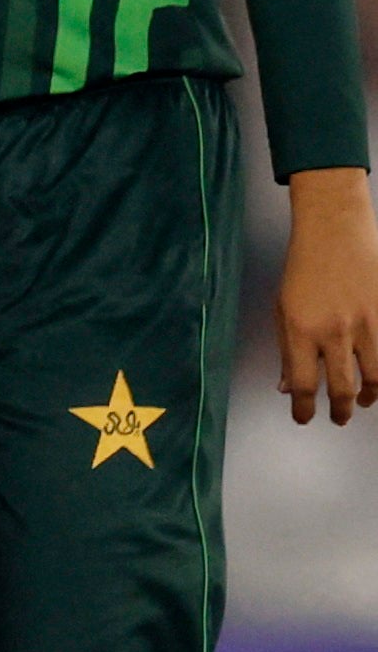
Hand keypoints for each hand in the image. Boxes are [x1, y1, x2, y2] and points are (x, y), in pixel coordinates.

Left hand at [282, 170, 377, 425]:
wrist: (335, 232)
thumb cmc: (304, 270)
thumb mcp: (283, 310)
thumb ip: (288, 350)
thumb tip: (287, 388)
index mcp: (300, 330)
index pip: (303, 384)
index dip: (303, 408)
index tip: (303, 418)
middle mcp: (334, 331)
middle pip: (342, 387)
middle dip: (340, 410)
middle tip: (339, 418)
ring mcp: (366, 324)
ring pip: (374, 377)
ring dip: (369, 396)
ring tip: (363, 402)